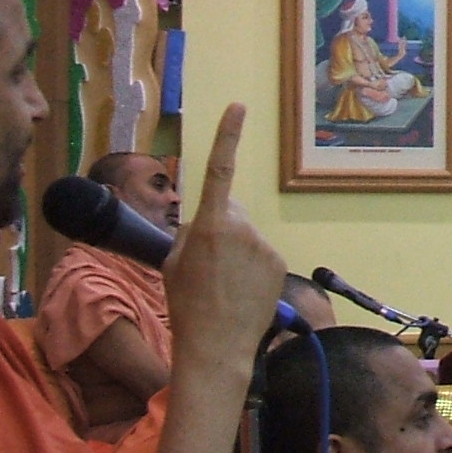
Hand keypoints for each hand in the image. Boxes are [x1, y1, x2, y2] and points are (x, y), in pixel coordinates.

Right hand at [163, 104, 285, 374]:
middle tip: (206, 263)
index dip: (227, 135)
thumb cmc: (186, 304)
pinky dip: (251, 265)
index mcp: (209, 224)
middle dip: (219, 225)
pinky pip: (260, 253)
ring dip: (235, 250)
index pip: (219, 169)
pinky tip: (239, 289)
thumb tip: (208, 217)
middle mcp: (241, 228)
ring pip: (245, 235)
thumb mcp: (173, 261)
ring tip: (222, 283)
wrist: (217, 345)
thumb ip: (191, 230)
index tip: (238, 107)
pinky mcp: (278, 261)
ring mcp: (264, 245)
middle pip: (229, 210)